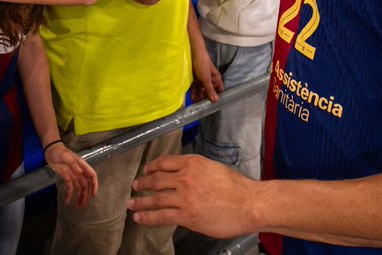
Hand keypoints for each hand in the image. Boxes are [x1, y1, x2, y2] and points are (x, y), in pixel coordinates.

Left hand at [45, 142, 98, 207]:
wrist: (51, 151)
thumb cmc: (60, 152)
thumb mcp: (66, 156)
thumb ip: (73, 164)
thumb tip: (80, 173)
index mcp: (82, 166)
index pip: (92, 176)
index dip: (94, 185)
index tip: (93, 194)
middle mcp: (80, 172)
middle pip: (85, 185)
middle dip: (85, 195)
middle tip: (83, 205)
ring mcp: (74, 175)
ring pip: (79, 188)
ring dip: (79, 197)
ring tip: (78, 207)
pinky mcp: (67, 178)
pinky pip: (70, 188)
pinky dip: (70, 195)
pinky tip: (67, 202)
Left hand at [128, 155, 255, 236]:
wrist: (249, 203)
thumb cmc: (238, 188)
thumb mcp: (215, 169)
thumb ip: (198, 173)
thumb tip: (186, 181)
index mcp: (193, 163)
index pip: (165, 162)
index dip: (152, 167)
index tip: (146, 170)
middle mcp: (185, 178)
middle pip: (156, 180)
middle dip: (143, 183)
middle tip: (135, 186)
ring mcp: (184, 197)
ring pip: (155, 199)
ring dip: (140, 202)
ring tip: (132, 204)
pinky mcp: (186, 215)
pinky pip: (161, 216)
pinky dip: (147, 217)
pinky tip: (140, 218)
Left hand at [190, 53, 222, 101]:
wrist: (193, 54)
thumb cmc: (203, 64)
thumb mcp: (206, 79)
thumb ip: (210, 90)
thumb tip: (216, 100)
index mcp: (216, 79)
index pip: (219, 90)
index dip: (217, 97)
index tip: (213, 104)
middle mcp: (210, 80)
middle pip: (209, 91)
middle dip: (205, 98)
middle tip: (201, 105)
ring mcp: (203, 79)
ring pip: (202, 90)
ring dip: (198, 95)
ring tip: (194, 101)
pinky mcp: (196, 78)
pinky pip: (196, 86)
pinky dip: (194, 91)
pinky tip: (191, 95)